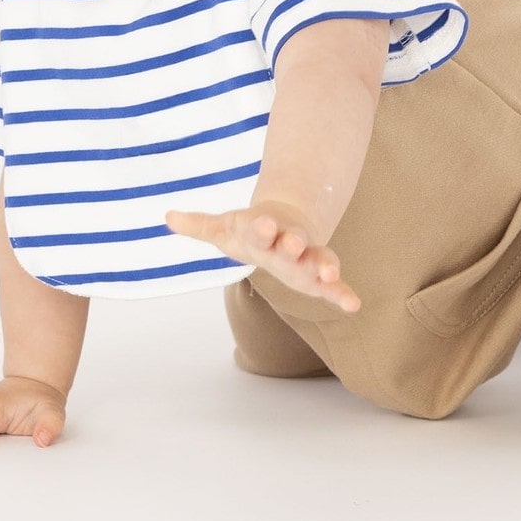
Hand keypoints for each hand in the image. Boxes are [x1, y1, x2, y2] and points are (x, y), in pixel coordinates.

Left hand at [165, 200, 360, 312]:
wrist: (286, 223)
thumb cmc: (251, 230)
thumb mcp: (223, 228)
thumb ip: (198, 225)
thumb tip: (166, 217)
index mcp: (263, 231)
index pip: (261, 229)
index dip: (263, 227)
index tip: (266, 223)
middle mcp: (288, 243)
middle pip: (292, 243)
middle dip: (292, 244)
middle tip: (291, 244)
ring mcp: (305, 258)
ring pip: (317, 259)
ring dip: (323, 266)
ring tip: (330, 276)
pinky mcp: (317, 276)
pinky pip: (333, 284)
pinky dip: (343, 292)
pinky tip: (354, 304)